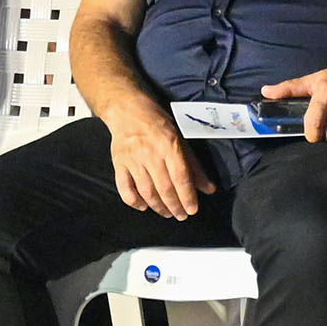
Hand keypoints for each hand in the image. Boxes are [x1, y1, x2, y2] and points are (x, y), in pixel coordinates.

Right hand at [108, 106, 211, 221]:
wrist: (127, 110)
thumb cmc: (156, 122)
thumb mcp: (180, 138)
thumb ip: (194, 165)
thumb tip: (208, 188)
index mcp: (169, 146)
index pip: (181, 177)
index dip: (187, 197)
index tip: (192, 210)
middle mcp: (151, 154)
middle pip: (164, 188)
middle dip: (175, 206)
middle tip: (181, 215)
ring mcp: (133, 160)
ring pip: (146, 191)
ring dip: (158, 207)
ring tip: (167, 213)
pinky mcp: (119, 164)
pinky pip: (125, 188)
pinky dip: (134, 201)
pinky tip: (143, 206)